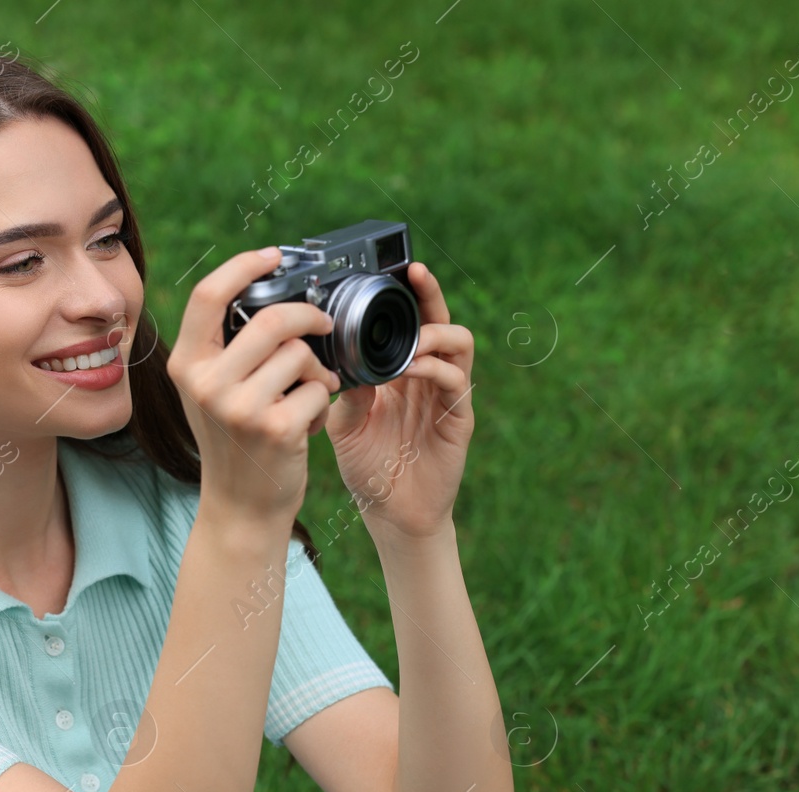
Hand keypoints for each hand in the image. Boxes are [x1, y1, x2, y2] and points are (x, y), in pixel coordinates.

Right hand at [166, 247, 341, 531]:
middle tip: (325, 323)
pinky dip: (322, 400)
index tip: (275, 255)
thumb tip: (270, 291)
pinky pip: (318, 388)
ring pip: (300, 353)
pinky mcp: (274, 429)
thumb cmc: (235, 442)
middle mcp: (206, 384)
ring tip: (311, 389)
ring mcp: (239, 407)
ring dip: (319, 368)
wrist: (241, 507)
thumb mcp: (212, 391)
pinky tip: (308, 421)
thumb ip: (227, 348)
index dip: (244, 265)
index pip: (208, 294)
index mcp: (186, 364)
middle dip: (309, 316)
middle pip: (270, 318)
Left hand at [325, 262, 474, 540]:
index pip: (408, 322)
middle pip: (439, 321)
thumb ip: (346, 389)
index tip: (391, 270)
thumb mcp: (345, 422)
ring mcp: (446, 396)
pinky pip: (456, 381)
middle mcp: (427, 377)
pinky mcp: (458, 418)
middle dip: (429, 294)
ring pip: (458, 343)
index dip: (405, 296)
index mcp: (400, 373)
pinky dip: (435, 368)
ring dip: (434, 333)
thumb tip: (339, 355)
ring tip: (410, 338)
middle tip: (414, 274)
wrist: (390, 514)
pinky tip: (411, 371)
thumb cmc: (368, 468)